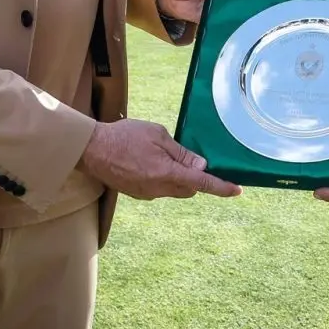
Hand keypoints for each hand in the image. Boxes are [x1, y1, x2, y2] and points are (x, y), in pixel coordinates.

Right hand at [80, 119, 240, 199]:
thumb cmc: (124, 136)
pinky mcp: (137, 193)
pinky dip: (164, 178)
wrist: (91, 149)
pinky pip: (160, 189)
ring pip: (175, 190)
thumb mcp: (157, 135)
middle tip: (193, 159)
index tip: (237, 190)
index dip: (221, 187)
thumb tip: (200, 165)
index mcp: (166, 173)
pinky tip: (152, 162)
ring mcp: (147, 194)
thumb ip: (181, 152)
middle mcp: (158, 189)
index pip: (201, 183)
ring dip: (179, 177)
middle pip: (190, 189)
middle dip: (197, 178)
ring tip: (166, 155)